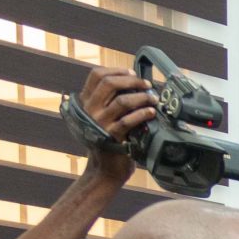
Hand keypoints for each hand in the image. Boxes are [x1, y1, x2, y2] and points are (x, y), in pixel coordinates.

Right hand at [72, 65, 152, 185]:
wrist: (105, 169)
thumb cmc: (110, 140)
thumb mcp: (104, 117)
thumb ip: (111, 101)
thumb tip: (135, 84)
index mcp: (86, 101)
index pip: (96, 75)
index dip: (116, 70)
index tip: (132, 72)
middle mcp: (89, 110)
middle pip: (109, 83)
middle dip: (131, 80)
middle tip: (147, 85)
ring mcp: (99, 123)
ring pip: (122, 100)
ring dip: (141, 97)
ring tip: (153, 99)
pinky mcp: (111, 136)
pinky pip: (128, 120)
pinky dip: (142, 113)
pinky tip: (151, 112)